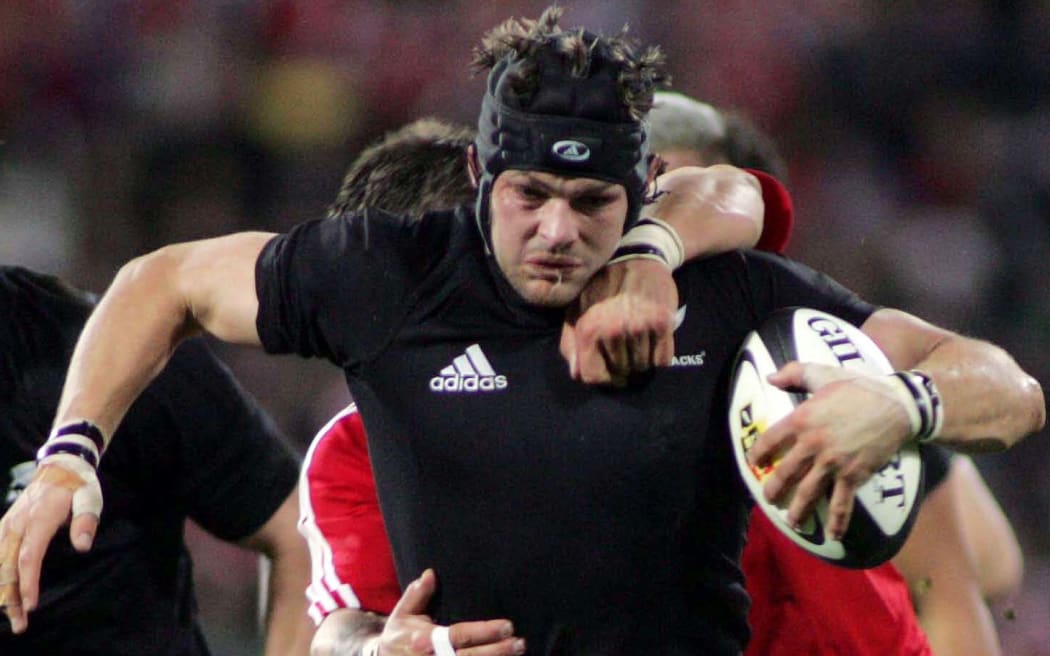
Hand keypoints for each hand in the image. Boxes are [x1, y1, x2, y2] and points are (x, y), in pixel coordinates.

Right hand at [0, 461, 100, 632]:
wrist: (60, 465)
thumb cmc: (78, 484)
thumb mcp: (90, 497)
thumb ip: (86, 521)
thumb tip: (83, 546)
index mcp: (38, 520)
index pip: (29, 558)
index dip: (28, 583)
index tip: (31, 606)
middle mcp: (17, 525)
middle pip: (8, 568)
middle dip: (12, 599)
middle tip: (21, 625)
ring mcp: (7, 526)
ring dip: (1, 592)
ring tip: (8, 617)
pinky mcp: (4, 527)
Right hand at [378, 569, 523, 654]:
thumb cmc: (398, 637)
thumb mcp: (403, 614)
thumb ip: (417, 595)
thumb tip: (431, 574)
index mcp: (424, 640)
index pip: (458, 636)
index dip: (484, 632)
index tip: (507, 626)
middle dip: (497, 651)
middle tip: (520, 643)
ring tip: (518, 653)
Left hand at [561, 258, 677, 385]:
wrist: (637, 257)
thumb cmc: (602, 286)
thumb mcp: (577, 308)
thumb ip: (571, 342)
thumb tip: (576, 374)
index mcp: (587, 328)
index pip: (592, 377)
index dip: (603, 378)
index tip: (610, 371)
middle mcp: (612, 330)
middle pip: (621, 372)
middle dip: (624, 364)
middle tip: (626, 344)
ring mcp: (638, 327)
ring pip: (642, 367)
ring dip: (642, 359)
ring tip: (638, 337)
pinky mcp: (661, 322)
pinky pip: (663, 359)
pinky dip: (660, 354)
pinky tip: (653, 337)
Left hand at [746, 362, 913, 539]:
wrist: (895, 405)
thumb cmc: (857, 387)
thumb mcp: (821, 373)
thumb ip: (794, 373)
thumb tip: (769, 377)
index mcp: (801, 418)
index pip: (770, 440)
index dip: (758, 453)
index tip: (754, 463)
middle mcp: (812, 444)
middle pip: (785, 471)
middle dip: (774, 488)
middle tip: (769, 498)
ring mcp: (832, 462)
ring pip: (808, 492)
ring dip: (798, 509)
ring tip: (792, 522)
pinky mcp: (853, 475)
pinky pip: (841, 502)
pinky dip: (837, 521)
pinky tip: (833, 535)